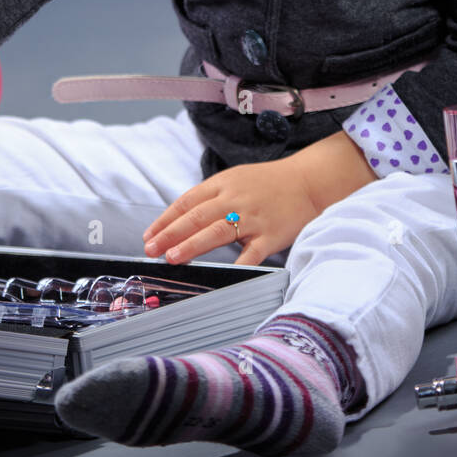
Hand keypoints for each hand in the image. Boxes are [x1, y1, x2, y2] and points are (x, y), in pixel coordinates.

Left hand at [141, 156, 318, 267]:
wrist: (308, 181)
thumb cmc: (268, 183)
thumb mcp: (236, 179)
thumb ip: (211, 197)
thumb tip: (180, 220)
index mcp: (223, 183)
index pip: (186, 202)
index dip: (165, 220)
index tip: (149, 236)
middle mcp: (235, 199)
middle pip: (196, 217)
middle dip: (170, 235)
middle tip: (151, 250)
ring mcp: (252, 218)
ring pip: (216, 232)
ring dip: (191, 245)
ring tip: (172, 258)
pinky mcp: (270, 235)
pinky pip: (250, 254)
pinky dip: (236, 265)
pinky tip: (220, 276)